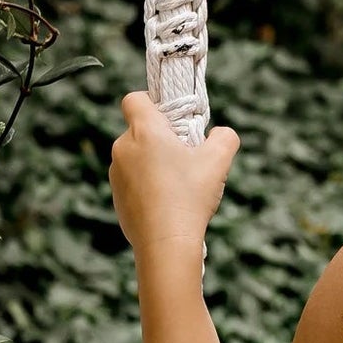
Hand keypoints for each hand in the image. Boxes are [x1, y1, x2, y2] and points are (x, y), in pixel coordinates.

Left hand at [110, 91, 239, 256]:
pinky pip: (134, 182)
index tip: (173, 121)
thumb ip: (225, 138)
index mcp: (144, 131)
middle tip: (186, 160)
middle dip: (162, 140)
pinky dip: (149, 188)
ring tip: (179, 188)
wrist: (166, 243)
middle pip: (141, 131)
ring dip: (155, 165)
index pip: (134, 99)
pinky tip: (168, 205)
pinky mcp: (117, 197)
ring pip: (137, 158)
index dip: (152, 102)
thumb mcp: (218, 163)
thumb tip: (224, 134)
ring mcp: (117, 174)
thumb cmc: (190, 198)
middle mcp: (124, 147)